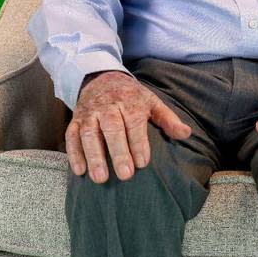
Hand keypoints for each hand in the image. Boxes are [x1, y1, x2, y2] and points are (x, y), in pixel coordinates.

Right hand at [66, 71, 192, 183]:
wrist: (101, 78)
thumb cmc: (131, 96)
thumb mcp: (151, 102)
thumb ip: (168, 119)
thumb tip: (186, 134)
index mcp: (130, 101)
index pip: (134, 123)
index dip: (138, 143)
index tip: (143, 163)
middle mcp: (108, 107)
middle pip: (111, 129)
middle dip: (118, 152)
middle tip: (125, 175)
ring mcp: (89, 114)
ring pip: (89, 134)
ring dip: (94, 156)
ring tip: (100, 178)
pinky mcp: (75, 120)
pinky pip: (71, 136)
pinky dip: (74, 154)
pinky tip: (79, 171)